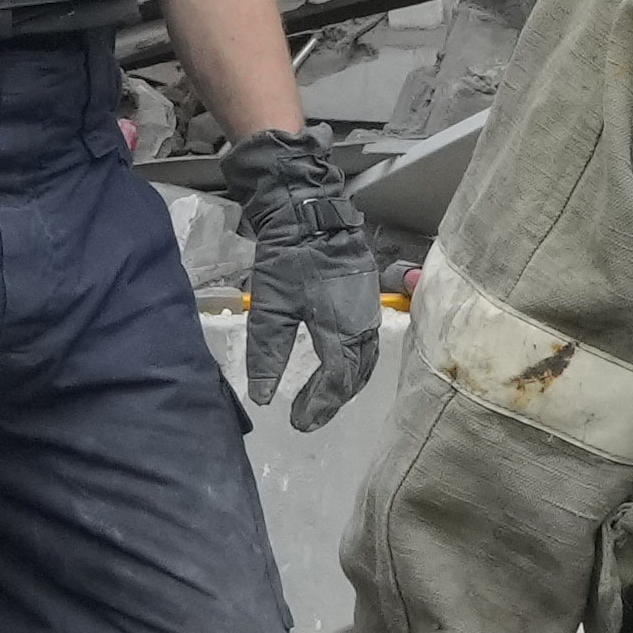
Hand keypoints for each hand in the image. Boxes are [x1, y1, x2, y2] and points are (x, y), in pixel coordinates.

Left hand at [214, 129, 382, 425]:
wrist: (310, 209)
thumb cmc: (289, 257)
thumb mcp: (271, 307)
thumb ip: (268, 354)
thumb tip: (263, 397)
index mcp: (343, 330)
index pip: (338, 382)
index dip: (319, 406)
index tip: (297, 422)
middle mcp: (364, 323)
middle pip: (357, 375)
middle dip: (334, 399)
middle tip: (307, 414)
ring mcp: (370, 308)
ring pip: (365, 359)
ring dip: (346, 382)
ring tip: (321, 395)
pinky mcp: (368, 295)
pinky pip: (367, 341)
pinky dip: (353, 361)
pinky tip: (336, 361)